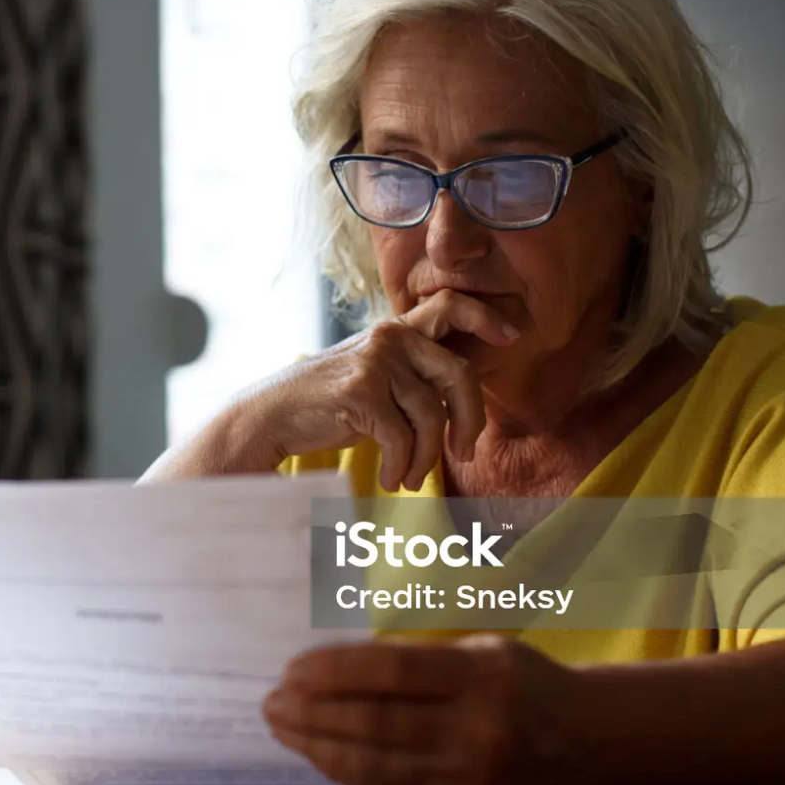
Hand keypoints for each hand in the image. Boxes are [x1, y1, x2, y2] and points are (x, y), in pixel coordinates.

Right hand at [143, 289, 516, 489]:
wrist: (271, 415)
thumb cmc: (327, 405)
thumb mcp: (374, 379)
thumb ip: (413, 378)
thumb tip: (463, 406)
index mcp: (396, 330)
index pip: (450, 305)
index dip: (486, 317)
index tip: (513, 336)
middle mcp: (389, 337)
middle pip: (460, 375)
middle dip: (471, 420)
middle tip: (466, 451)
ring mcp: (376, 362)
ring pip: (432, 417)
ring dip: (425, 458)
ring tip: (408, 477)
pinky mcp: (362, 391)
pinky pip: (403, 437)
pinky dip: (402, 466)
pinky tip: (390, 479)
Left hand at [262, 636, 583, 784]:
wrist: (587, 742)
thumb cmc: (520, 682)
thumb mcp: (482, 649)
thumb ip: (416, 658)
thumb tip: (329, 668)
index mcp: (483, 676)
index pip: (392, 670)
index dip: (334, 670)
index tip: (291, 668)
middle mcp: (477, 729)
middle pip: (376, 720)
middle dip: (313, 711)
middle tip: (270, 701)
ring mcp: (468, 777)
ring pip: (376, 762)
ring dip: (317, 746)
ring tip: (281, 727)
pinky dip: (346, 772)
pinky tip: (316, 755)